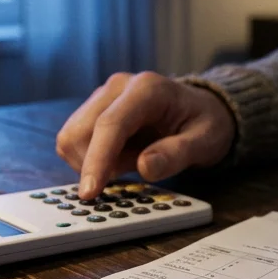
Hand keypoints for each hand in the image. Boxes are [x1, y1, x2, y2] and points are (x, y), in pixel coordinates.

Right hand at [56, 72, 236, 199]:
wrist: (201, 110)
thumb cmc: (205, 124)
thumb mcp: (205, 142)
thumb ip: (176, 154)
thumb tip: (145, 167)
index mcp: (147, 89)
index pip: (110, 124)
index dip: (96, 160)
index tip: (90, 192)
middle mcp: (118, 87)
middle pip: (81, 131)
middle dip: (94, 165)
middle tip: (127, 174)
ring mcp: (103, 96)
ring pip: (71, 136)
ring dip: (91, 162)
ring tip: (128, 163)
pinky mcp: (94, 110)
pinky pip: (76, 140)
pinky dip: (91, 158)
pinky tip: (119, 158)